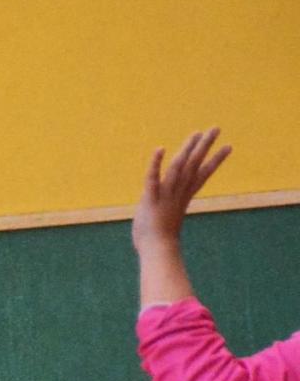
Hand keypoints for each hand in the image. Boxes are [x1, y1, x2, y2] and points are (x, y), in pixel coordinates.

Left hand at [133, 127, 229, 250]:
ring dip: (188, 148)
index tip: (229, 146)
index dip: (215, 160)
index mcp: (183, 197)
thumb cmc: (159, 243)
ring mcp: (166, 195)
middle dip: (205, 145)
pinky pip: (153, 178)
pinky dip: (156, 164)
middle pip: (194, 165)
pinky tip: (160, 149)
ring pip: (178, 167)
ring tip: (197, 133)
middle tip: (216, 128)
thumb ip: (169, 216)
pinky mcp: (150, 199)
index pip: (202, 174)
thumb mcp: (167, 223)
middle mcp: (178, 193)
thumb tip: (171, 222)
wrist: (156, 253)